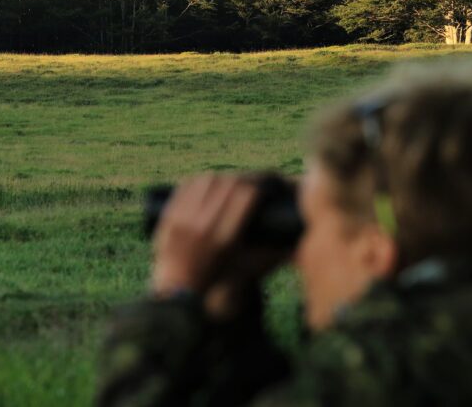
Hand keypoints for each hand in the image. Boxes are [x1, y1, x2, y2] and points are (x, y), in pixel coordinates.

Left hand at [151, 173, 289, 319]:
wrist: (179, 294)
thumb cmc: (220, 281)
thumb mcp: (249, 270)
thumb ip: (277, 257)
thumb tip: (302, 248)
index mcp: (227, 240)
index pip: (246, 197)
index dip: (255, 189)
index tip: (258, 191)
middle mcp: (205, 228)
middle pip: (227, 186)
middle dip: (239, 181)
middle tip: (244, 185)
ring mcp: (184, 222)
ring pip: (206, 182)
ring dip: (219, 178)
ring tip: (225, 183)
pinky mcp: (169, 219)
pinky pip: (184, 189)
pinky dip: (197, 181)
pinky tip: (205, 182)